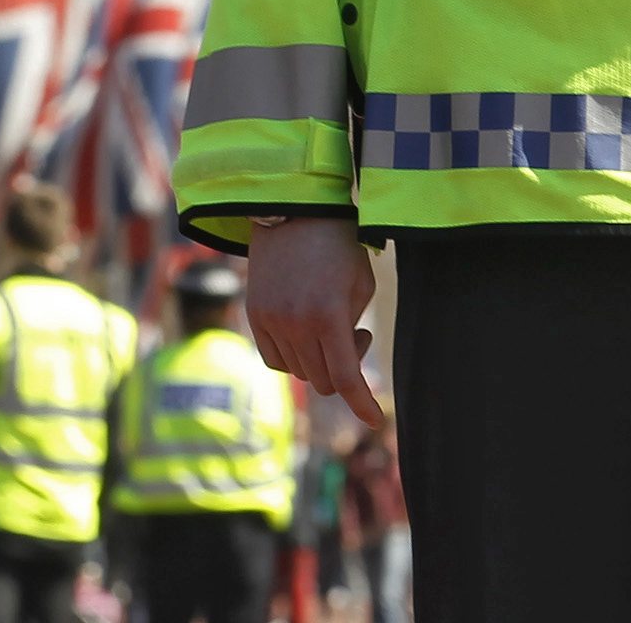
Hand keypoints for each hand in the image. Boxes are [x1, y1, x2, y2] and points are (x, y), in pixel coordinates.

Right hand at [246, 217, 385, 427]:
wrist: (292, 211)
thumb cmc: (338, 245)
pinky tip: (304, 331)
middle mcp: (296, 324)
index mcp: (329, 316)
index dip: (363, 403)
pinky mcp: (254, 316)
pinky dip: (293, 356)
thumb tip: (344, 362)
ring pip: (300, 372)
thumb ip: (352, 328)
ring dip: (320, 360)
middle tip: (356, 335)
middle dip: (345, 368)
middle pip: (324, 380)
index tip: (375, 420)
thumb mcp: (360, 284)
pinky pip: (275, 359)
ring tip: (330, 324)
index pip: (347, 378)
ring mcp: (271, 322)